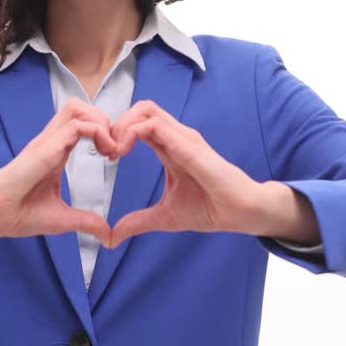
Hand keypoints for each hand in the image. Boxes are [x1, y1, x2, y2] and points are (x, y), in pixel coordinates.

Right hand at [0, 98, 118, 243]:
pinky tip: (104, 153)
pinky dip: (97, 132)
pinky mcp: (44, 148)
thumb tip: (106, 235)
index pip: (80, 123)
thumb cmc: (18, 214)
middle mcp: (50, 142)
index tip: (113, 156)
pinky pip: (75, 126)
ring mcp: (46, 142)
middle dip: (104, 121)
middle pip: (79, 107)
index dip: (102, 133)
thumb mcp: (61, 219)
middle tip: (113, 148)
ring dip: (100, 122)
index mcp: (54, 152)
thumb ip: (85, 221)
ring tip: (109, 147)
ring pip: (77, 108)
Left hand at [106, 100, 263, 246]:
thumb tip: (113, 237)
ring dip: (122, 125)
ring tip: (114, 150)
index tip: (107, 156)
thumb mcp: (164, 217)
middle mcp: (175, 137)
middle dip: (117, 124)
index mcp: (169, 148)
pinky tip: (123, 152)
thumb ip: (138, 222)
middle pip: (140, 109)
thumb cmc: (209, 209)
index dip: (118, 134)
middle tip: (106, 151)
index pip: (140, 124)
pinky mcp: (187, 144)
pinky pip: (154, 125)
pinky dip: (132, 132)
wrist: (238, 213)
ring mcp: (182, 138)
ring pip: (145, 109)